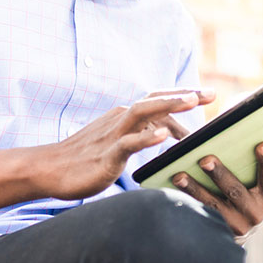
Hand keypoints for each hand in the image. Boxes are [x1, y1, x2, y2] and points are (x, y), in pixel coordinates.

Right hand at [43, 89, 214, 199]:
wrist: (50, 168)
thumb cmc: (86, 157)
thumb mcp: (119, 141)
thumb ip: (142, 133)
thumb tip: (168, 131)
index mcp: (125, 116)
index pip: (158, 100)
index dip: (182, 96)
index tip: (208, 95)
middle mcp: (121, 119)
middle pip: (155, 100)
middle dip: (184, 95)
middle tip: (212, 94)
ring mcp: (113, 135)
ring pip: (143, 112)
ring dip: (168, 105)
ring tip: (192, 101)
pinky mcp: (106, 154)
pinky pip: (128, 143)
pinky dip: (146, 137)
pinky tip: (163, 136)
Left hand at [171, 141, 262, 238]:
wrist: (241, 234)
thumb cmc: (260, 200)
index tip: (262, 143)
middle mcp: (254, 213)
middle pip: (235, 191)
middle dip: (220, 175)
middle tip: (205, 158)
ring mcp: (233, 223)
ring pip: (212, 204)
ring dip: (195, 189)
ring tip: (179, 174)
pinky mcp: (215, 229)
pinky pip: (199, 214)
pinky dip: (185, 202)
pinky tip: (172, 188)